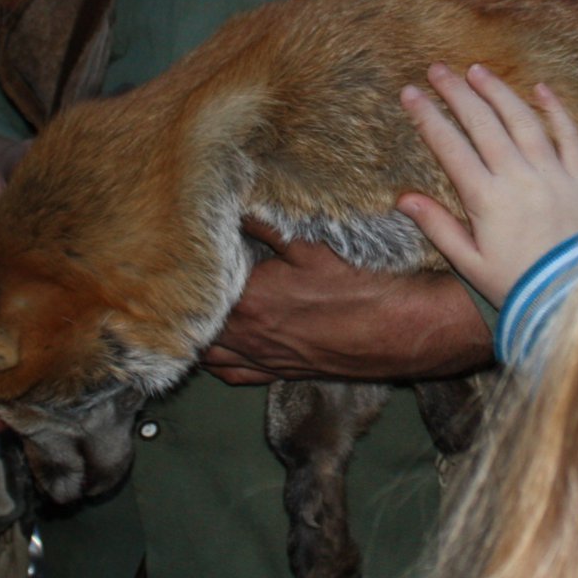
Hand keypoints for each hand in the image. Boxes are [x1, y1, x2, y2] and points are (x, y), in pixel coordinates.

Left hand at [200, 219, 491, 383]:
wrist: (406, 332)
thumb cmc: (362, 286)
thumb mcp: (313, 246)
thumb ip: (266, 226)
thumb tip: (231, 202)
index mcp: (249, 303)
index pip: (195, 293)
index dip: (179, 275)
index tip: (171, 256)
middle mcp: (249, 338)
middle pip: (193, 328)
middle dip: (183, 307)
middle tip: (178, 282)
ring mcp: (265, 360)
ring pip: (208, 355)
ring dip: (196, 336)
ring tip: (192, 312)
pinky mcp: (283, 373)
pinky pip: (234, 374)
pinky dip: (218, 362)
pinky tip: (217, 347)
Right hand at [395, 63, 577, 304]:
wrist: (573, 296)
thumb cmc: (518, 284)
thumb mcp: (470, 264)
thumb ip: (438, 227)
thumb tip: (404, 199)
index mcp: (486, 199)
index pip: (450, 146)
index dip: (427, 116)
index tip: (410, 92)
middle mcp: (519, 177)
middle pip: (482, 123)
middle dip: (456, 92)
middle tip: (438, 69)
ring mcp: (552, 173)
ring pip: (522, 120)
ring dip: (498, 91)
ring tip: (477, 71)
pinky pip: (568, 134)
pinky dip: (554, 108)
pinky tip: (540, 88)